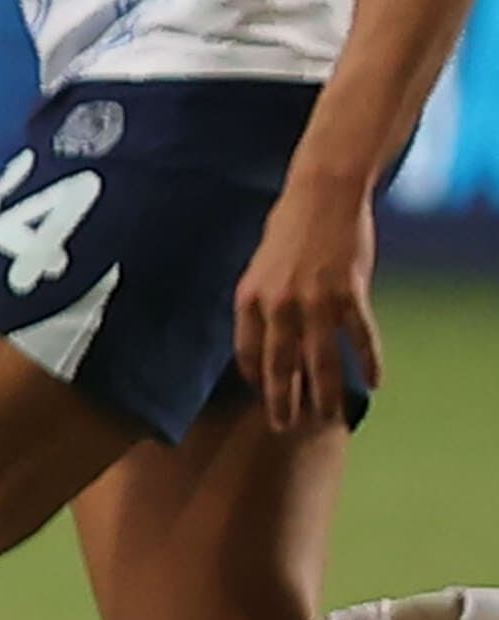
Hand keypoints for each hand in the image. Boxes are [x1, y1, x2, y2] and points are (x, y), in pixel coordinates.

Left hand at [238, 174, 381, 432]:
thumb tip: (266, 333)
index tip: (260, 393)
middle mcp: (278, 305)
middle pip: (280, 365)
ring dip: (324, 393)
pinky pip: (360, 338)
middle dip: (282, 400)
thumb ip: (263, 301)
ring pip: (320, 361)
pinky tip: (372, 382)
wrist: (320, 194)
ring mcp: (315, 301)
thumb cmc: (289, 227)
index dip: (254, 376)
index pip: (247, 351)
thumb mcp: (261, 266)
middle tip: (284, 425)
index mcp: (249, 297)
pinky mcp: (349, 294)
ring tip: (327, 417)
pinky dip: (368, 362)